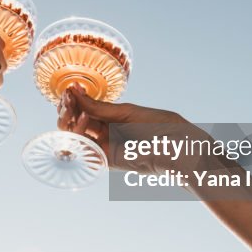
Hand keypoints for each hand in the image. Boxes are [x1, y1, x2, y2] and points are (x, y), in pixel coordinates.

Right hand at [57, 85, 207, 173]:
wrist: (185, 149)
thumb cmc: (165, 128)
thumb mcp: (129, 112)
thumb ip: (102, 107)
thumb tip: (76, 91)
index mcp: (113, 118)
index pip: (84, 109)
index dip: (74, 100)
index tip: (69, 89)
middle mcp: (107, 133)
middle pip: (75, 123)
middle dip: (67, 110)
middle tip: (66, 99)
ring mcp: (107, 147)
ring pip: (76, 137)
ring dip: (69, 121)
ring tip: (71, 107)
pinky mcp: (109, 162)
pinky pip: (87, 151)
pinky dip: (79, 136)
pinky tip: (82, 121)